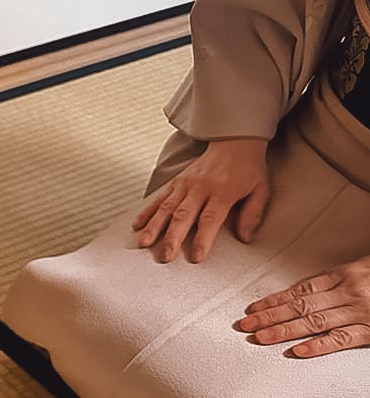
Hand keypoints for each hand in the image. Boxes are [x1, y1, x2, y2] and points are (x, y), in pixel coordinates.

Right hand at [132, 137, 269, 262]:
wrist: (235, 142)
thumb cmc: (248, 169)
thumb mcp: (260, 190)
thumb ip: (252, 214)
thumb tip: (245, 238)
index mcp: (223, 192)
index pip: (210, 219)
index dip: (203, 239)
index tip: (196, 256)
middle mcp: (200, 188)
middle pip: (183, 215)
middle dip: (173, 237)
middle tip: (166, 255)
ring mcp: (185, 184)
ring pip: (166, 207)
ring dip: (154, 226)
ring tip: (144, 243)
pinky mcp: (176, 182)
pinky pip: (159, 198)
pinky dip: (147, 211)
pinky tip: (137, 225)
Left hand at [237, 257, 369, 356]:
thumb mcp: (363, 269)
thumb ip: (338, 280)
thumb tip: (308, 294)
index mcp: (346, 274)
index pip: (301, 289)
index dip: (274, 300)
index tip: (252, 308)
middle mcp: (349, 292)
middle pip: (300, 306)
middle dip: (269, 316)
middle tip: (244, 325)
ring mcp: (361, 311)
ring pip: (315, 322)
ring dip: (283, 330)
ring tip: (259, 337)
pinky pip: (343, 339)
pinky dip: (319, 346)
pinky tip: (298, 351)